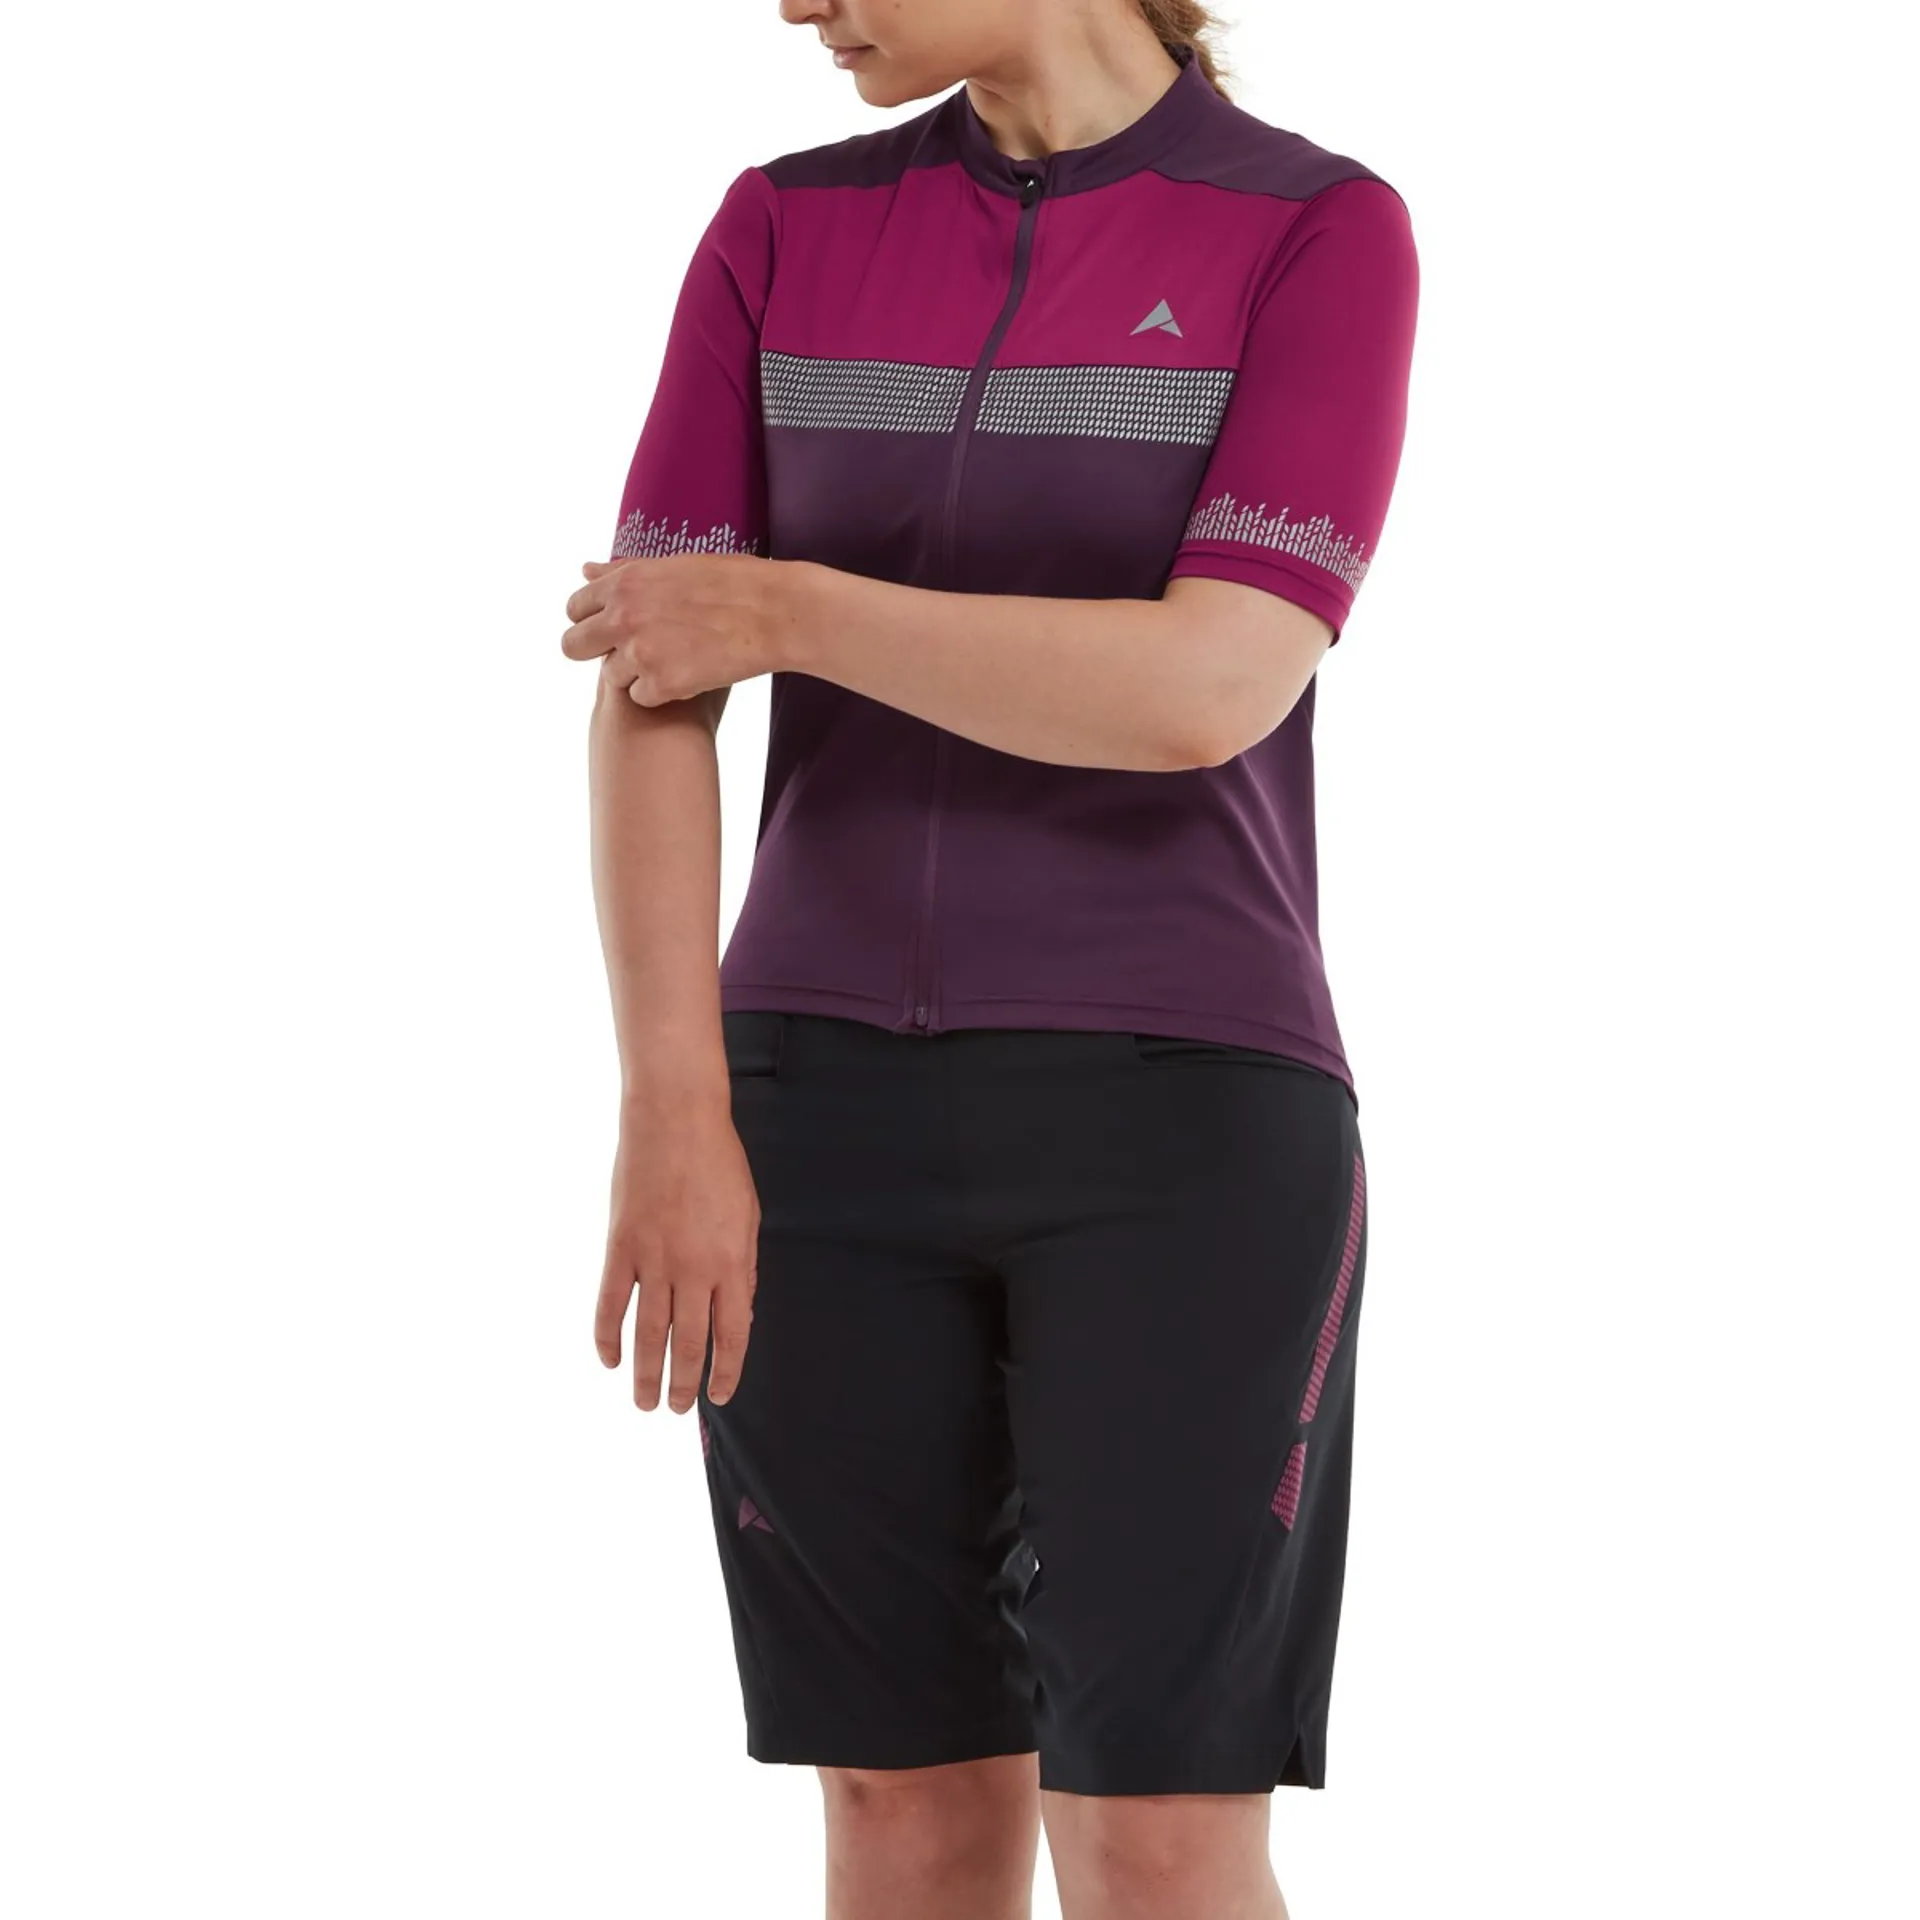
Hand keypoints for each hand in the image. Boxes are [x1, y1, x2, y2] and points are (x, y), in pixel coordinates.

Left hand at [561, 554, 785, 705]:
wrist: (775, 614)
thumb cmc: (732, 584)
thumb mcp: (673, 566)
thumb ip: (623, 571)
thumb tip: (586, 569)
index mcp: (625, 583)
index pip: (576, 607)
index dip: (590, 620)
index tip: (608, 628)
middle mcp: (624, 617)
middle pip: (574, 647)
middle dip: (595, 651)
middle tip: (627, 653)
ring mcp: (641, 653)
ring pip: (611, 676)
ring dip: (635, 673)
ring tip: (674, 659)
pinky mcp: (663, 685)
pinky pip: (641, 698)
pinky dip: (661, 693)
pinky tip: (688, 675)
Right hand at [594, 1088, 759, 1413]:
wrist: (676, 1119)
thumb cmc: (719, 1164)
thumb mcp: (748, 1216)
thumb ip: (743, 1268)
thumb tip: (739, 1312)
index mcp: (731, 1262)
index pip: (731, 1334)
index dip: (726, 1371)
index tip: (720, 1395)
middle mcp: (692, 1269)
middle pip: (688, 1343)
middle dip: (683, 1384)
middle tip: (677, 1409)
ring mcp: (653, 1259)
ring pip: (648, 1333)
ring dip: (646, 1374)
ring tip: (645, 1403)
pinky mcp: (620, 1246)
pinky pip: (610, 1303)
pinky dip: (607, 1336)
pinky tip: (609, 1360)